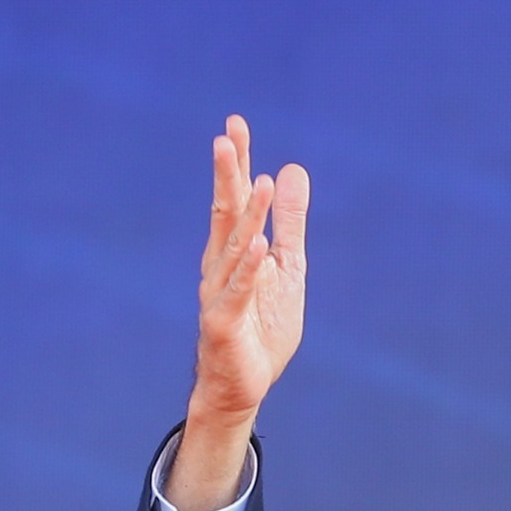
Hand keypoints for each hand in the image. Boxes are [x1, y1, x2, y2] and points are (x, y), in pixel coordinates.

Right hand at [169, 116, 309, 510]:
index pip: (234, 199)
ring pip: (233, 248)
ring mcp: (218, 294)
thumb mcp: (286, 269)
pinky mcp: (223, 323)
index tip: (235, 124)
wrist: (242, 386)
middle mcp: (220, 266)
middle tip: (227, 136)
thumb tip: (291, 170)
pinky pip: (238, 291)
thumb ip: (289, 224)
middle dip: (227, 176)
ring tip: (259, 180)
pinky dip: (249, 268)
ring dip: (247, 215)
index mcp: (234, 251)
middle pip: (224, 214)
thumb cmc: (260, 328)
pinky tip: (259, 243)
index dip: (236, 165)